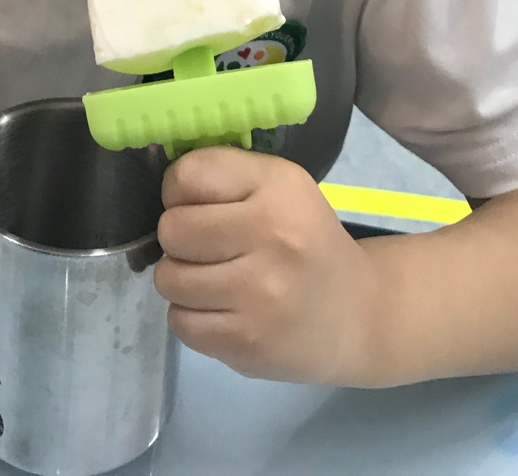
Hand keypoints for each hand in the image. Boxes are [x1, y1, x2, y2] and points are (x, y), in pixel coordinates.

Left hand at [154, 147, 378, 384]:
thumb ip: (224, 175)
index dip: (180, 190)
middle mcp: (271, 236)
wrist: (358, 315)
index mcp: (278, 187)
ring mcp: (258, 295)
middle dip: (180, 238)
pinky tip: (223, 309)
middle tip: (209, 246)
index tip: (199, 204)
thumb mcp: (281, 188)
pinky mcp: (247, 342)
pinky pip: (179, 321)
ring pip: (168, 278)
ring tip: (215, 279)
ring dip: (182, 279)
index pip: (188, 175)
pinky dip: (191, 316)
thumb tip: (160, 177)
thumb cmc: (307, 241)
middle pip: (171, 229)